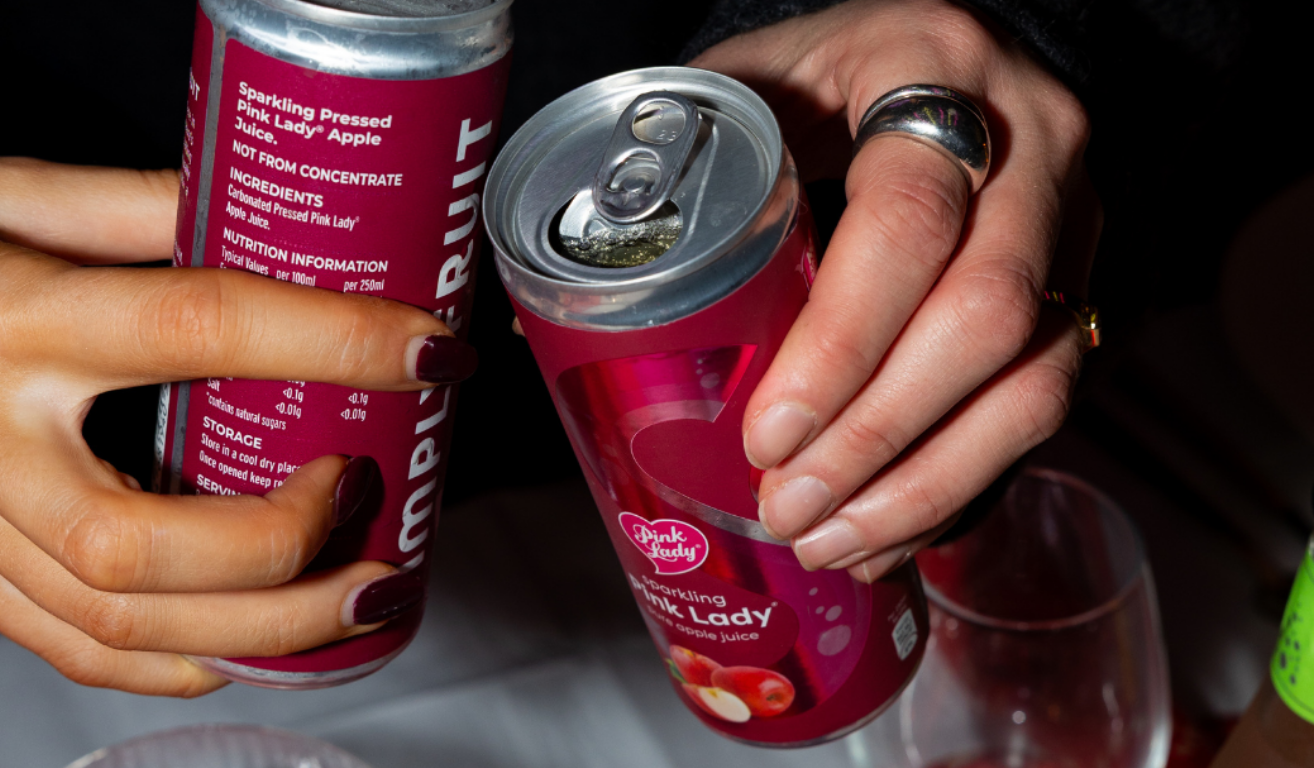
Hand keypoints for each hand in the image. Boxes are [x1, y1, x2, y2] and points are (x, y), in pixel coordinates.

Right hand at [0, 157, 462, 695]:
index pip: (204, 332)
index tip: (432, 351)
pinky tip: (254, 644)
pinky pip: (67, 648)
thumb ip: (137, 206)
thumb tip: (268, 219)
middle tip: (379, 506)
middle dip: (295, 546)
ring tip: (363, 597)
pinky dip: (177, 666)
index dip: (338, 343)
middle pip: (153, 545)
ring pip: (119, 623)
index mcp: (9, 320)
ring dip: (266, 629)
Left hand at [691, 0, 1099, 581]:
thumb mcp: (743, 87)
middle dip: (878, 437)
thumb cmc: (814, 81)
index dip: (841, 342)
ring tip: (830, 544)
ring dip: (926, 484)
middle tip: (789, 508)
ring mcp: (1072, 223)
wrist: (926, 68)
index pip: (907, 217)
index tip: (765, 433)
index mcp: (931, 67)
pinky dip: (961, 485)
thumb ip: (665, 177)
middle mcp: (1027, 144)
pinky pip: (1046, 407)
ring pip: (1037, 379)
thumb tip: (527, 330)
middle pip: (986, 315)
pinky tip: (885, 533)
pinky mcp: (1079, 291)